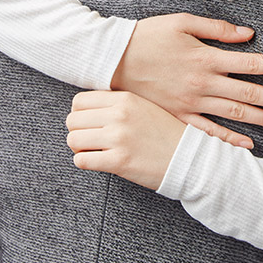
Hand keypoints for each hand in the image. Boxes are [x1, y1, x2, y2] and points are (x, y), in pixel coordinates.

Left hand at [66, 91, 185, 190]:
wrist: (189, 157)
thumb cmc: (167, 134)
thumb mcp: (144, 107)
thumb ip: (118, 104)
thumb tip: (88, 110)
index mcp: (125, 99)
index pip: (79, 101)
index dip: (79, 114)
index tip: (88, 123)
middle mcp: (119, 115)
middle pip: (72, 120)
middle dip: (78, 132)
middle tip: (90, 140)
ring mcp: (118, 137)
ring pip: (73, 139)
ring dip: (80, 148)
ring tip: (94, 151)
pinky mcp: (119, 161)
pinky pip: (81, 160)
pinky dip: (85, 163)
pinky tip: (99, 162)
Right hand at [112, 13, 262, 147]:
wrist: (112, 60)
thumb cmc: (148, 36)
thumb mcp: (183, 23)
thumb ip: (217, 29)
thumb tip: (248, 34)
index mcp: (207, 57)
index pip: (252, 63)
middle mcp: (203, 82)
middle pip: (250, 93)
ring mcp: (191, 103)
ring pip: (235, 115)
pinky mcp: (178, 116)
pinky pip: (208, 132)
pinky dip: (229, 139)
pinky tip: (248, 145)